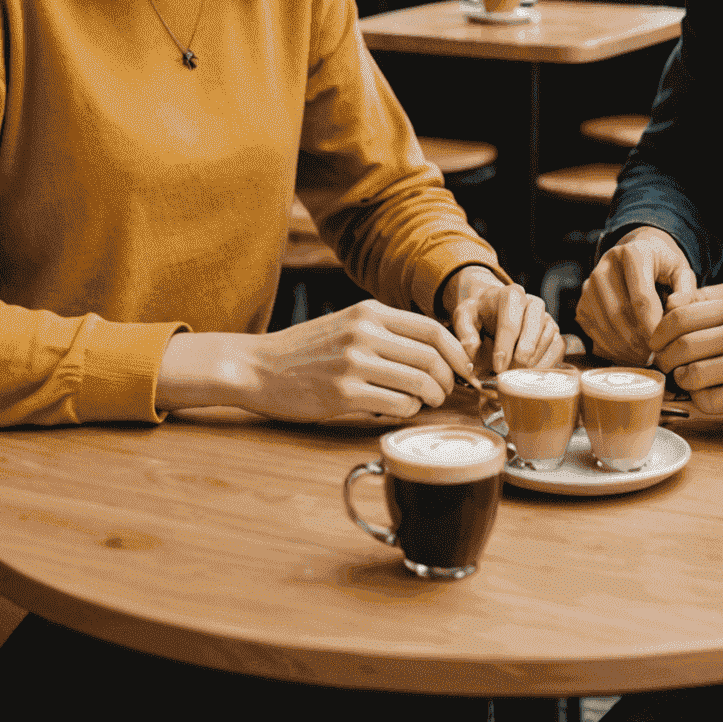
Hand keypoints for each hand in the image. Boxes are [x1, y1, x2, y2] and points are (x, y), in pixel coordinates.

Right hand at [156, 300, 475, 421]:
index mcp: (370, 312)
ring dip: (432, 397)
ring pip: (419, 382)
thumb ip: (386, 331)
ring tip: (428, 402)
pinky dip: (408, 410)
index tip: (464, 369)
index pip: (433, 329)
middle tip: (447, 392)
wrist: (258, 366)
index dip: (457, 352)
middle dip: (449, 379)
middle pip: (432, 357)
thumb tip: (436, 349)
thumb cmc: (307, 350)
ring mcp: (354, 363)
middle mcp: (365, 332)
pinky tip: (400, 409)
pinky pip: (396, 404)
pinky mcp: (343, 394)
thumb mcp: (348, 323)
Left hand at [443, 267, 563, 371]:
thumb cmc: (480, 315)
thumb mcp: (464, 317)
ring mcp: (546, 318)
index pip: (511, 322)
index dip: (505, 347)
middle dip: (521, 357)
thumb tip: (473, 349)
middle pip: (534, 329)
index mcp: (511, 295)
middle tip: (508, 375)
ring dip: (533, 363)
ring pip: (548, 340)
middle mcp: (533, 303)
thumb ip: (464, 332)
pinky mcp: (555, 332)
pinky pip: (558, 349)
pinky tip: (529, 376)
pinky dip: (546, 365)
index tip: (497, 367)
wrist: (494, 311)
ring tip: (516, 377)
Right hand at [576, 227, 696, 365]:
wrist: (637, 257)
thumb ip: (686, 291)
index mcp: (634, 253)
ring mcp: (590, 283)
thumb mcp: (682, 272)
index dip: (653, 326)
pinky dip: (611, 348)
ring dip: (625, 348)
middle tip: (655, 356)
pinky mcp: (582, 301)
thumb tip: (675, 309)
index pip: (641, 297)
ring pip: (604, 325)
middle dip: (638, 341)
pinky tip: (629, 354)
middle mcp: (606, 264)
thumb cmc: (663, 268)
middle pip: (619, 313)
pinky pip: (593, 331)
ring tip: (644, 358)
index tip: (664, 345)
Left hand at [649, 281, 722, 419]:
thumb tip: (669, 306)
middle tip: (665, 365)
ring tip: (687, 380)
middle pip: (683, 346)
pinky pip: (715, 402)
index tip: (657, 342)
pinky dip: (701, 402)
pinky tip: (706, 396)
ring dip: (683, 382)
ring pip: (695, 376)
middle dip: (666, 359)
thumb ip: (712, 298)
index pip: (681, 315)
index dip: (659, 332)